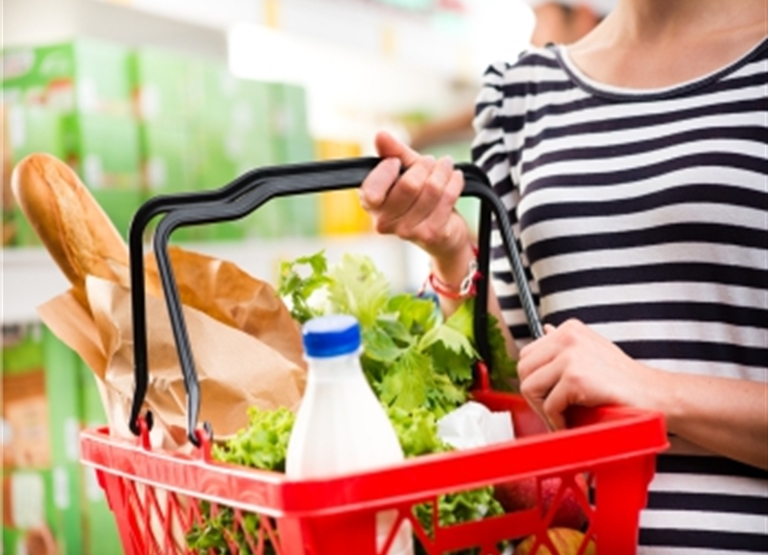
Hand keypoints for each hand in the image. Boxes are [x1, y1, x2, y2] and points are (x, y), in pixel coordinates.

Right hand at [360, 131, 470, 263]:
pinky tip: (455, 178)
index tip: (396, 162)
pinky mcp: (431, 234)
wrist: (441, 232)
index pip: (372, 189)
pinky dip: (455, 182)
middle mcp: (384, 222)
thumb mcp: (405, 171)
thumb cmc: (418, 198)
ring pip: (432, 189)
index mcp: (370, 204)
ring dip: (442, 171)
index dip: (387, 169)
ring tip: (445, 166)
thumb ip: (392, 153)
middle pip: (409, 184)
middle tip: (430, 162)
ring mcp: (407, 231)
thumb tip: (381, 136)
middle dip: (424, 166)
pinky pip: (447, 198)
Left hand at [517, 319, 660, 429]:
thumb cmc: (624, 380)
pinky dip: (557, 421)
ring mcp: (570, 355)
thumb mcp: (592, 352)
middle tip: (551, 412)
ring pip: (529, 386)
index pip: (527, 354)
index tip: (546, 397)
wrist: (655, 395)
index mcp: (569, 329)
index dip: (534, 380)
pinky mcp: (575, 377)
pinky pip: (549, 404)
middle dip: (534, 396)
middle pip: (523, 369)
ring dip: (542, 409)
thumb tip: (543, 330)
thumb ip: (566, 344)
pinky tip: (572, 423)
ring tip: (561, 418)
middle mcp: (567, 337)